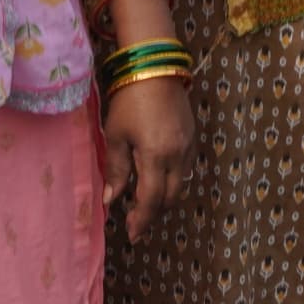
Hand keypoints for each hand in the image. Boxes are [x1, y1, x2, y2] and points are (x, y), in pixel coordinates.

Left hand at [103, 74, 190, 242]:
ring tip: (145, 204)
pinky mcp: (192, 137)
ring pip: (180, 184)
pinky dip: (172, 181)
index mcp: (156, 156)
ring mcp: (188, 146)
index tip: (132, 235)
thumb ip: (116, 170)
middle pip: (170, 198)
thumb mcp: (115, 135)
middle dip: (154, 214)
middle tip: (136, 224)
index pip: (151, 200)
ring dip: (164, 198)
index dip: (141, 220)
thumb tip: (111, 200)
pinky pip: (185, 169)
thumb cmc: (129, 100)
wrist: (156, 67)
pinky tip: (158, 179)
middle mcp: (177, 156)